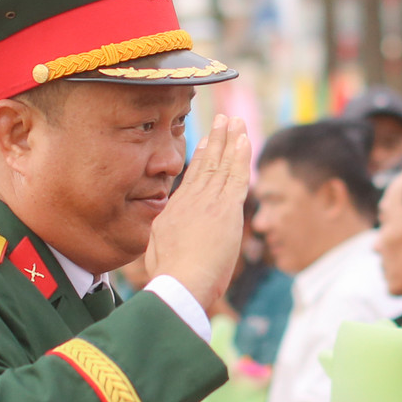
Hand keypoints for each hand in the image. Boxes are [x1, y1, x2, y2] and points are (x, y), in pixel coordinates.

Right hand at [144, 114, 252, 310]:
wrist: (180, 282)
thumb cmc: (169, 275)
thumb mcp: (157, 248)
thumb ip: (164, 233)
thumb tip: (163, 229)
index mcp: (175, 209)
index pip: (193, 178)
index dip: (202, 157)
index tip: (207, 140)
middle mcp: (192, 200)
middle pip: (208, 164)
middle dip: (218, 139)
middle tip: (224, 119)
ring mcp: (210, 202)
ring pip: (223, 165)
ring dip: (231, 141)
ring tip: (236, 121)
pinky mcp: (227, 209)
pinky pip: (238, 176)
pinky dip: (241, 157)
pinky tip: (244, 140)